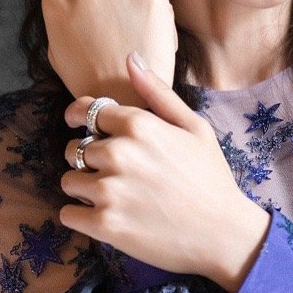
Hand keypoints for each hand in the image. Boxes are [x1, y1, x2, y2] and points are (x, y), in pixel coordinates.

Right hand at [42, 0, 177, 105]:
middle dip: (105, 4)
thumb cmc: (89, 79)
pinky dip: (151, 18)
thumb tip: (74, 1)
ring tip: (128, 46)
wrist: (124, 98)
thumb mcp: (58, 47)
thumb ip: (64, 15)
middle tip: (110, 39)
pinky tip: (145, 43)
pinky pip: (150, 0)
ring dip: (129, 12)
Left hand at [58, 53, 271, 290]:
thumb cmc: (211, 178)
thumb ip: (157, 93)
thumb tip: (130, 58)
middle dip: (90, 161)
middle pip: (75, 149)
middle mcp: (118, 153)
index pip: (86, 112)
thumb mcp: (194, 127)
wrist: (224, 234)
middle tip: (120, 176)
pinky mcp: (104, 224)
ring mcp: (109, 190)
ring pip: (69, 182)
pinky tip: (108, 218)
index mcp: (138, 125)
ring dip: (85, 190)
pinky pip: (68, 214)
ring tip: (116, 198)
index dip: (80, 119)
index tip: (81, 127)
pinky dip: (82, 217)